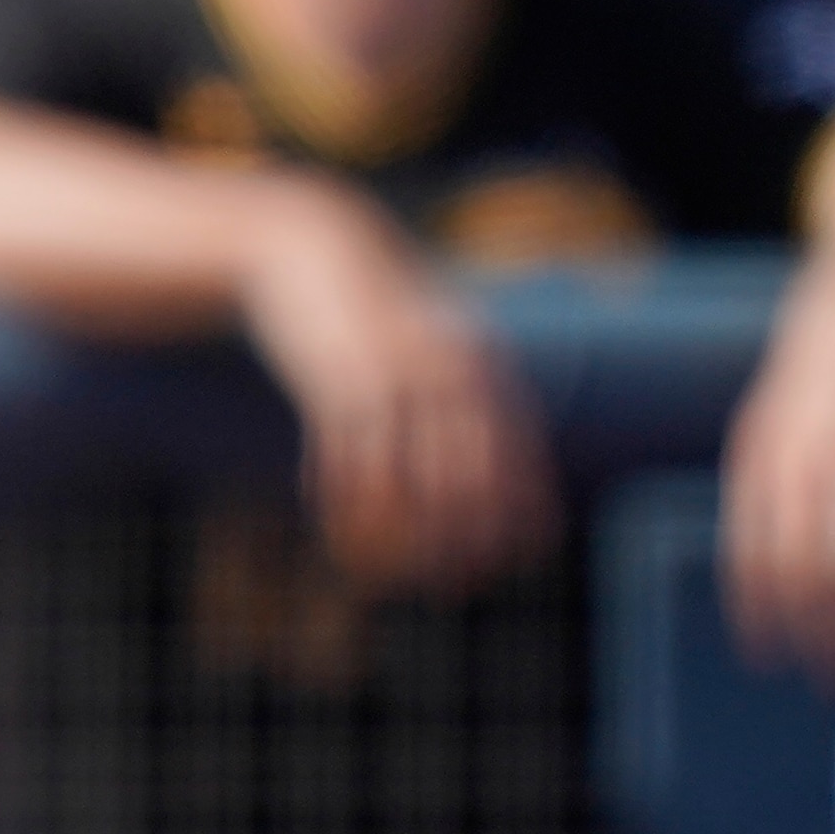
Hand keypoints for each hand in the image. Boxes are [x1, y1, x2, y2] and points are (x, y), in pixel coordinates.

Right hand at [236, 179, 556, 594]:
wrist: (313, 245)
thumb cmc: (375, 303)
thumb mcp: (429, 338)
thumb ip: (458, 386)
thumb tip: (482, 450)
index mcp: (476, 368)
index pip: (516, 455)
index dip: (521, 512)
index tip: (516, 559)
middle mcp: (443, 375)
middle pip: (466, 478)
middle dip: (461, 541)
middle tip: (451, 588)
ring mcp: (388, 378)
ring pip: (402, 478)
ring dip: (394, 536)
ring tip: (382, 577)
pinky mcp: (334, 381)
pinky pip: (343, 457)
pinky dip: (338, 496)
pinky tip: (326, 517)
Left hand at [724, 280, 834, 684]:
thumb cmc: (802, 396)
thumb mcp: (759, 438)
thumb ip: (755, 508)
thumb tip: (757, 597)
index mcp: (764, 463)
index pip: (756, 555)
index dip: (762, 612)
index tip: (769, 658)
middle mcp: (818, 464)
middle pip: (821, 567)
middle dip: (829, 632)